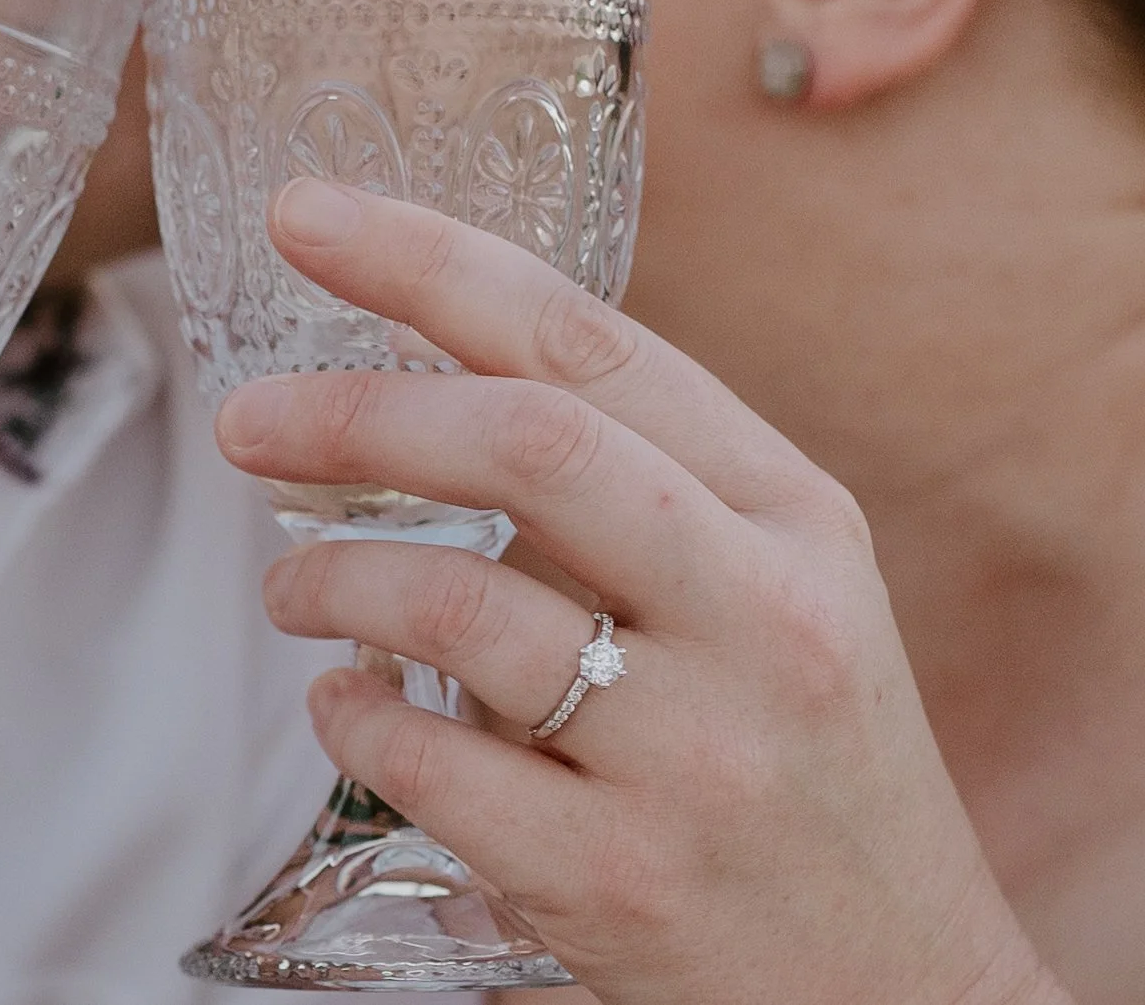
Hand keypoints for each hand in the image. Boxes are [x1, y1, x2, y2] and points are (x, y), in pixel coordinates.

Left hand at [217, 179, 1067, 1004]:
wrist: (898, 995)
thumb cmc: (807, 770)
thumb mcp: (773, 591)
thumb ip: (627, 478)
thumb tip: (413, 356)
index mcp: (794, 517)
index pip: (589, 343)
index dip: (428, 262)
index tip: (306, 217)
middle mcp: (760, 617)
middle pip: (524, 445)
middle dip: (355, 412)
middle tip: (246, 421)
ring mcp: (695, 756)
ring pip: (457, 605)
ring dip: (332, 580)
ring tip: (292, 588)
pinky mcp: (618, 881)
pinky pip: (431, 763)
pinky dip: (352, 717)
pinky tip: (344, 702)